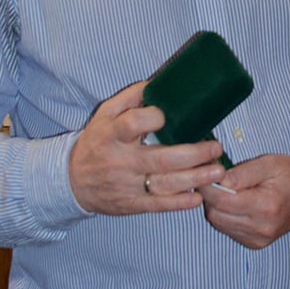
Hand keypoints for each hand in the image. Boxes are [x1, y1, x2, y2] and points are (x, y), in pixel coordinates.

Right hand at [68, 82, 225, 214]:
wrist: (72, 181)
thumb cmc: (97, 142)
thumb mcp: (105, 114)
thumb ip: (130, 97)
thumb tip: (158, 84)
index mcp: (111, 135)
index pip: (132, 124)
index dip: (152, 118)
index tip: (166, 116)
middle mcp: (120, 161)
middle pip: (160, 159)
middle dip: (194, 154)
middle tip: (216, 147)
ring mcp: (127, 185)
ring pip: (165, 184)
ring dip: (195, 178)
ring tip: (217, 170)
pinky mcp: (131, 204)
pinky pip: (158, 205)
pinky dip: (179, 203)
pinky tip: (198, 197)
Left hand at [200, 154, 289, 248]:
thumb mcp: (270, 163)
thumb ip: (242, 172)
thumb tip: (218, 179)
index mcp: (266, 206)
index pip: (222, 199)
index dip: (208, 185)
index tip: (206, 172)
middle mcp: (261, 227)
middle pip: (216, 213)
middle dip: (210, 195)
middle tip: (214, 179)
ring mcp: (258, 239)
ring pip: (218, 222)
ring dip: (215, 205)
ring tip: (226, 189)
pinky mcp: (254, 244)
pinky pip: (227, 229)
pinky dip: (224, 215)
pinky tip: (234, 203)